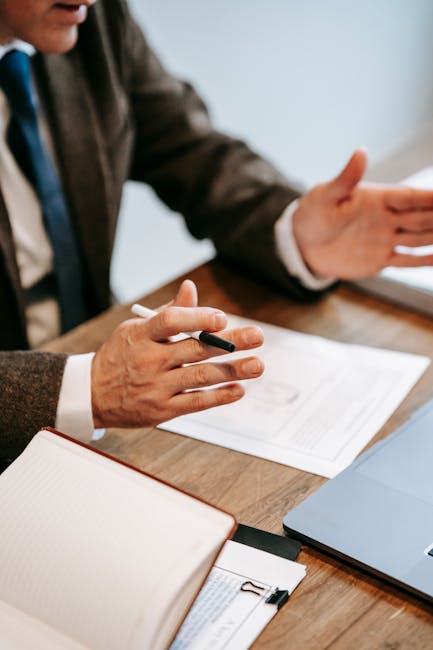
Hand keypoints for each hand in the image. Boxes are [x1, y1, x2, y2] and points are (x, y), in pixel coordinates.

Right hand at [91, 280, 263, 427]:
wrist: (91, 394)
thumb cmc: (121, 356)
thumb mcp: (136, 329)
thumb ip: (168, 311)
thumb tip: (191, 288)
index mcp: (141, 334)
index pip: (171, 321)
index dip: (197, 318)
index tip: (222, 318)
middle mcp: (149, 360)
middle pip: (194, 349)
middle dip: (230, 343)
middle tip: (257, 336)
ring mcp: (155, 387)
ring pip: (200, 376)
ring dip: (232, 371)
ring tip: (257, 365)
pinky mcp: (161, 410)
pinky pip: (195, 402)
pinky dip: (219, 396)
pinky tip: (238, 389)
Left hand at [292, 149, 432, 278]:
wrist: (302, 243)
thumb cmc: (312, 213)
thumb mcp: (325, 195)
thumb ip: (345, 179)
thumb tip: (360, 152)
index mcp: (377, 198)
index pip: (411, 197)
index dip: (431, 197)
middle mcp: (387, 218)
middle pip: (423, 217)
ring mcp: (385, 238)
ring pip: (421, 238)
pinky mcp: (379, 258)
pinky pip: (407, 259)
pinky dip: (425, 260)